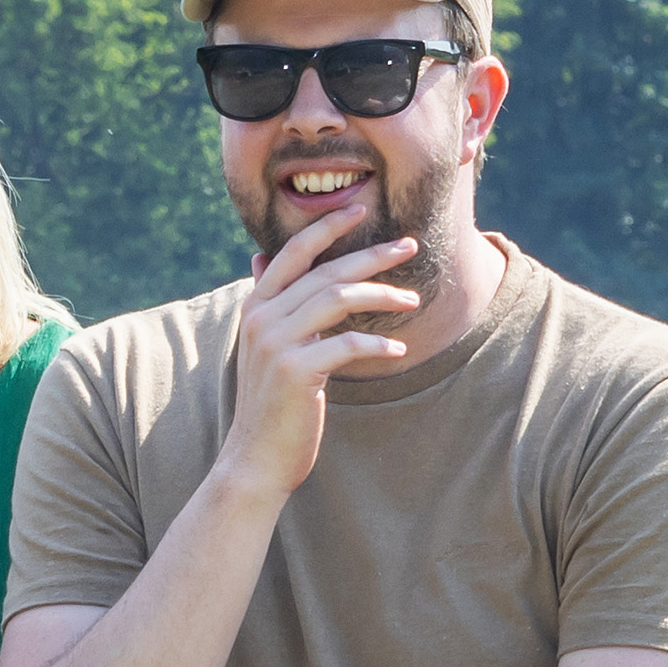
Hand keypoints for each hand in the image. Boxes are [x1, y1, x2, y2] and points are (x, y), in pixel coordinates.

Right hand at [211, 208, 426, 501]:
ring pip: (339, 299)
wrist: (255, 458)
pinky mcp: (296, 371)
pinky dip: (377, 345)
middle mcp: (261, 318)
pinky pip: (347, 345)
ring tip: (412, 299)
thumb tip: (260, 260)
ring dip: (382, 295)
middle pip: (326, 271)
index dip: (326, 226)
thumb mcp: (263, 347)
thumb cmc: (270, 403)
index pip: (293, 253)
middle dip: (372, 255)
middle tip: (409, 245)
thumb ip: (269, 305)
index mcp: (255, 307)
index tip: (359, 208)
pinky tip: (397, 350)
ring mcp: (276, 344)